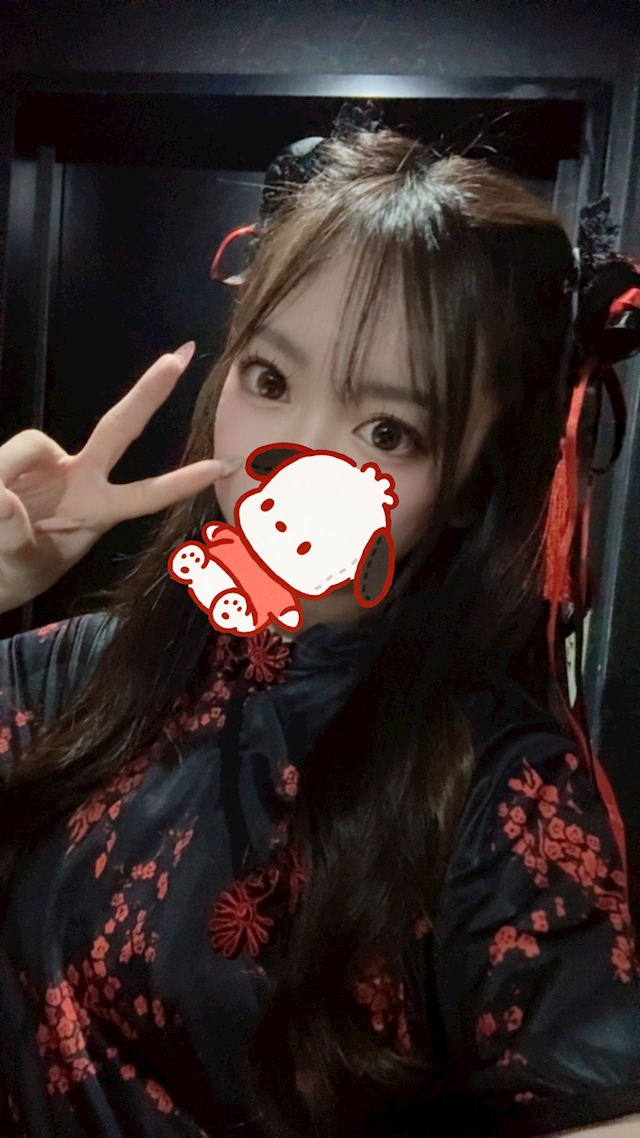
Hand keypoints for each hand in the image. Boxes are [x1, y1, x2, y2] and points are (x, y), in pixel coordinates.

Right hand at [0, 342, 236, 614]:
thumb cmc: (5, 573)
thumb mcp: (20, 567)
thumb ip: (15, 539)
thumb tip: (5, 500)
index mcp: (95, 511)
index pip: (146, 494)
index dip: (182, 482)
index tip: (224, 465)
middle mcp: (77, 479)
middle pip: (118, 428)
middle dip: (149, 392)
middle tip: (180, 355)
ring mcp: (44, 465)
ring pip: (33, 444)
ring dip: (7, 472)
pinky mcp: (9, 459)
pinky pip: (1, 459)